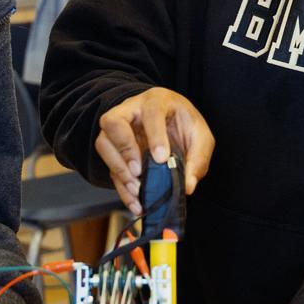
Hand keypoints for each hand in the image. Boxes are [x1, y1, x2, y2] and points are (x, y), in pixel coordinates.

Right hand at [95, 87, 214, 213]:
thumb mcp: (201, 136)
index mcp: (156, 101)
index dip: (155, 135)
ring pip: (103, 143)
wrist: (172, 122)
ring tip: (136, 189)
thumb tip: (188, 185)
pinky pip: (109, 166)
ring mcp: (118, 130)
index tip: (161, 159)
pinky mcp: (115, 150)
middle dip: (124, 149)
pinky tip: (134, 201)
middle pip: (113, 122)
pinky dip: (121, 186)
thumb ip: (198, 158)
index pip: (151, 112)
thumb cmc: (185, 124)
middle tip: (138, 172)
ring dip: (118, 169)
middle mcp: (131, 111)